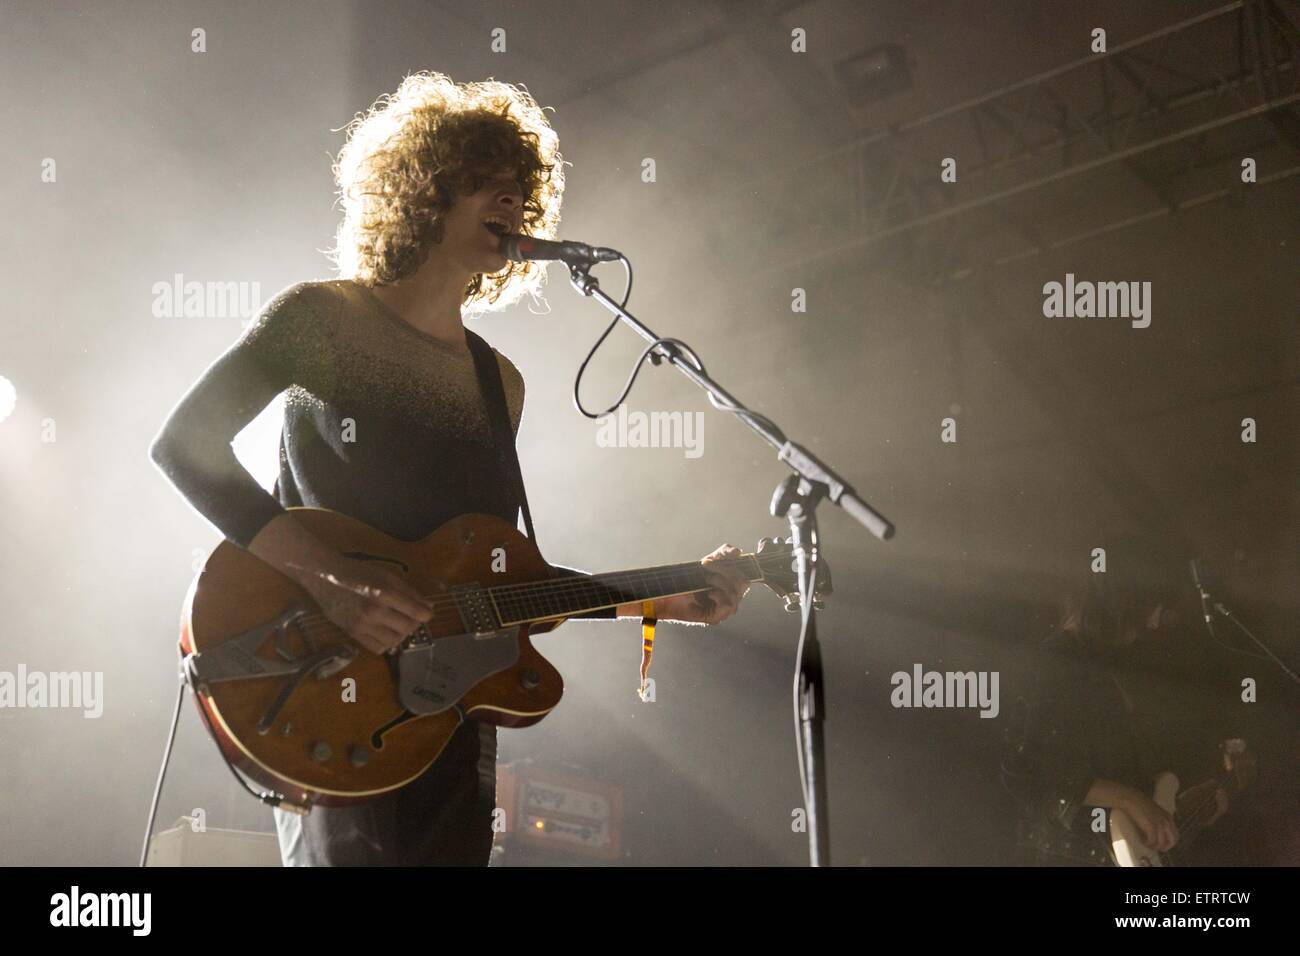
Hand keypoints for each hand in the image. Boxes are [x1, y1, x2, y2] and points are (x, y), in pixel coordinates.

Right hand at [302, 557, 433, 655]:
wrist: (327, 578)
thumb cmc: (359, 572)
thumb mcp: (387, 576)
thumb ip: (409, 592)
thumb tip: (428, 607)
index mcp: (386, 593)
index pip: (416, 613)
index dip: (426, 615)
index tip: (426, 614)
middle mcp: (376, 611)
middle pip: (408, 628)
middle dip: (414, 624)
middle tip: (411, 618)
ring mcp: (363, 624)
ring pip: (394, 641)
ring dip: (401, 635)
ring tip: (397, 625)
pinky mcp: (353, 633)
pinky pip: (377, 648)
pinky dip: (386, 643)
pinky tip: (384, 633)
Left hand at [651, 544, 748, 625]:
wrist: (668, 594)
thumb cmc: (686, 580)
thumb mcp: (708, 562)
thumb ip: (723, 554)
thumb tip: (737, 552)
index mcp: (731, 584)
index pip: (747, 574)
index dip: (740, 565)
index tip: (729, 556)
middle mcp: (731, 597)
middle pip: (743, 582)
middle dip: (725, 570)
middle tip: (707, 566)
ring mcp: (725, 608)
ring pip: (736, 593)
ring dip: (719, 582)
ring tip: (706, 580)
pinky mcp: (717, 617)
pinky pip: (729, 605)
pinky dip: (719, 595)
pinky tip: (709, 593)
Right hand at [1120, 791, 1179, 852]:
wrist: (1131, 798)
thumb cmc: (1139, 802)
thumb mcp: (1154, 810)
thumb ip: (1159, 818)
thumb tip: (1156, 829)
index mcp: (1168, 817)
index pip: (1175, 835)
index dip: (1169, 842)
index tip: (1163, 844)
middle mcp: (1166, 821)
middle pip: (1172, 841)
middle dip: (1164, 847)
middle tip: (1157, 848)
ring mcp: (1159, 824)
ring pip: (1162, 843)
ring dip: (1154, 846)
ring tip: (1148, 844)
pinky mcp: (1151, 827)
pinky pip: (1152, 841)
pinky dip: (1147, 843)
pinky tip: (1143, 841)